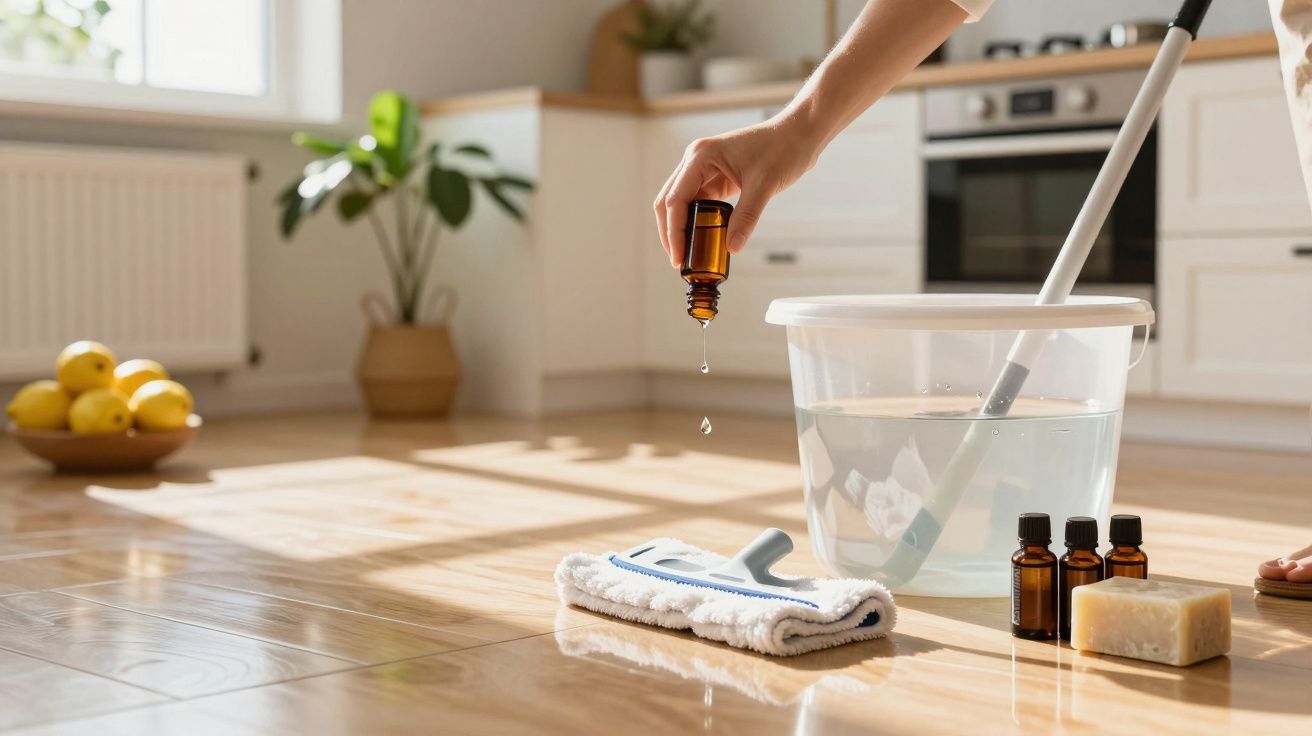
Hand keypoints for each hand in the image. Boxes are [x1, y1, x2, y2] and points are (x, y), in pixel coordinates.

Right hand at [653, 115, 818, 267]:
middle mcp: (696, 160)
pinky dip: (694, 221)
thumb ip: (746, 217)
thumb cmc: (783, 149)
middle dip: (670, 232)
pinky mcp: (714, 177)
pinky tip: (700, 239)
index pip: (675, 199)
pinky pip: (696, 202)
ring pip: (679, 203)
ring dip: (680, 228)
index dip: (673, 231)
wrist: (798, 134)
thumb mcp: (764, 186)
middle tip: (679, 261)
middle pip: (668, 201)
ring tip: (687, 254)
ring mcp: (703, 168)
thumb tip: (732, 247)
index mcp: (701, 156)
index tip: (679, 257)